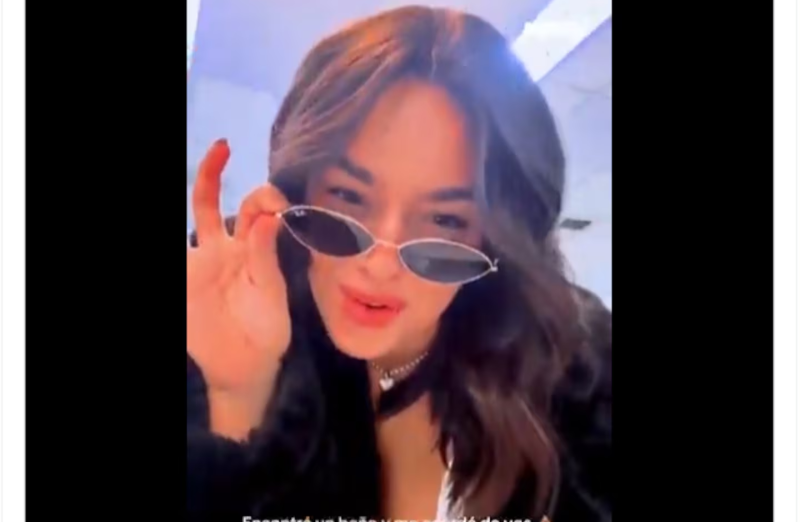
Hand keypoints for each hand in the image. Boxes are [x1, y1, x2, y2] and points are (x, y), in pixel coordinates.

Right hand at [187, 139, 290, 424]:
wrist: (246, 366)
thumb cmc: (267, 330)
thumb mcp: (270, 295)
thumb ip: (265, 258)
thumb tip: (268, 218)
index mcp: (254, 249)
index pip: (258, 210)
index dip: (265, 198)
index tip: (275, 204)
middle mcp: (225, 247)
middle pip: (213, 202)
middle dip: (214, 172)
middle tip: (223, 146)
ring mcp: (200, 262)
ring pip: (192, 218)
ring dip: (195, 192)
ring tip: (206, 161)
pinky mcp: (184, 280)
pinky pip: (178, 256)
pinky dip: (179, 244)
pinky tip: (184, 244)